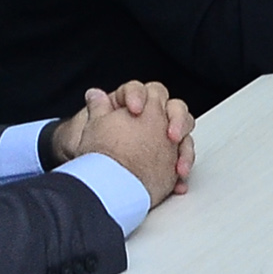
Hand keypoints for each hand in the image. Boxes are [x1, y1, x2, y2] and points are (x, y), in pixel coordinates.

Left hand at [55, 79, 193, 202]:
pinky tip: (177, 183)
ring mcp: (161, 137)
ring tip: (179, 167)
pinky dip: (181, 171)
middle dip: (176, 120)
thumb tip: (94, 94)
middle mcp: (150, 117)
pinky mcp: (168, 157)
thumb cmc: (89, 149)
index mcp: (130, 104)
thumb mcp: (88, 130)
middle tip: (170, 136)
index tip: (135, 110)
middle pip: (174, 108)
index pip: (139, 90)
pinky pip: (181, 160)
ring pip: (184, 134)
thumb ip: (95, 112)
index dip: (138, 97)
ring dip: (185, 149)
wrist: (94, 175)